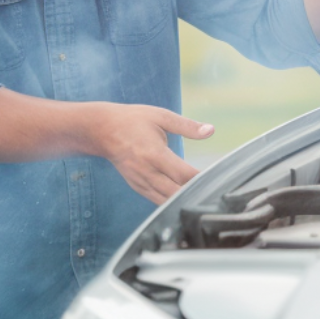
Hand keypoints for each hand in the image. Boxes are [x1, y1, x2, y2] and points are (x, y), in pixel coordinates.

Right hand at [96, 104, 214, 203]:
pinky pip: (157, 201)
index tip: (217, 179)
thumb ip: (187, 126)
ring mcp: (140, 182)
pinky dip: (171, 202)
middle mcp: (147, 172)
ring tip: (202, 198)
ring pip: (166, 202)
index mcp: (155, 154)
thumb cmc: (132, 120)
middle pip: (176, 194)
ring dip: (184, 201)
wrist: (101, 130)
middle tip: (214, 193)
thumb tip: (210, 130)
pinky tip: (184, 198)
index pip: (184, 174)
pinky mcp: (137, 187)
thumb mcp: (161, 116)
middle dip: (195, 194)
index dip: (201, 179)